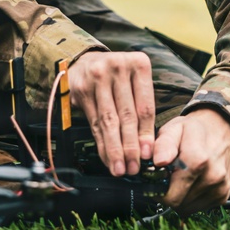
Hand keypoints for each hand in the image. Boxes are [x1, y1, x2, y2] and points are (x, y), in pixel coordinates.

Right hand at [68, 50, 154, 176]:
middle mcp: (118, 68)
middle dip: (130, 146)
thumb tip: (147, 147)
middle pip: (127, 115)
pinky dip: (101, 143)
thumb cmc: (117, 76)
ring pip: (109, 121)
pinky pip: (94, 122)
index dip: (146, 133)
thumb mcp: (135, 82)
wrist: (85, 61)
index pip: (145, 106)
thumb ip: (143, 109)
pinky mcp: (82, 89)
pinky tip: (107, 157)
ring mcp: (97, 77)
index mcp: (139, 64)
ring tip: (120, 168)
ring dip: (115, 149)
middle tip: (133, 167)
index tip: (147, 154)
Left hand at [153, 108, 229, 215]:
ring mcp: (220, 188)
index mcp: (198, 160)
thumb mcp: (174, 128)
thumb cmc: (194, 129)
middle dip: (167, 193)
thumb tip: (159, 162)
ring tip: (180, 177)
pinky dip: (190, 198)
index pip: (170, 196)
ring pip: (187, 208)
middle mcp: (213, 177)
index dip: (157, 190)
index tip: (155, 179)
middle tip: (166, 176)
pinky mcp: (223, 195)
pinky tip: (191, 182)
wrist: (222, 128)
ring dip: (179, 196)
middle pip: (178, 203)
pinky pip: (198, 207)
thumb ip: (163, 144)